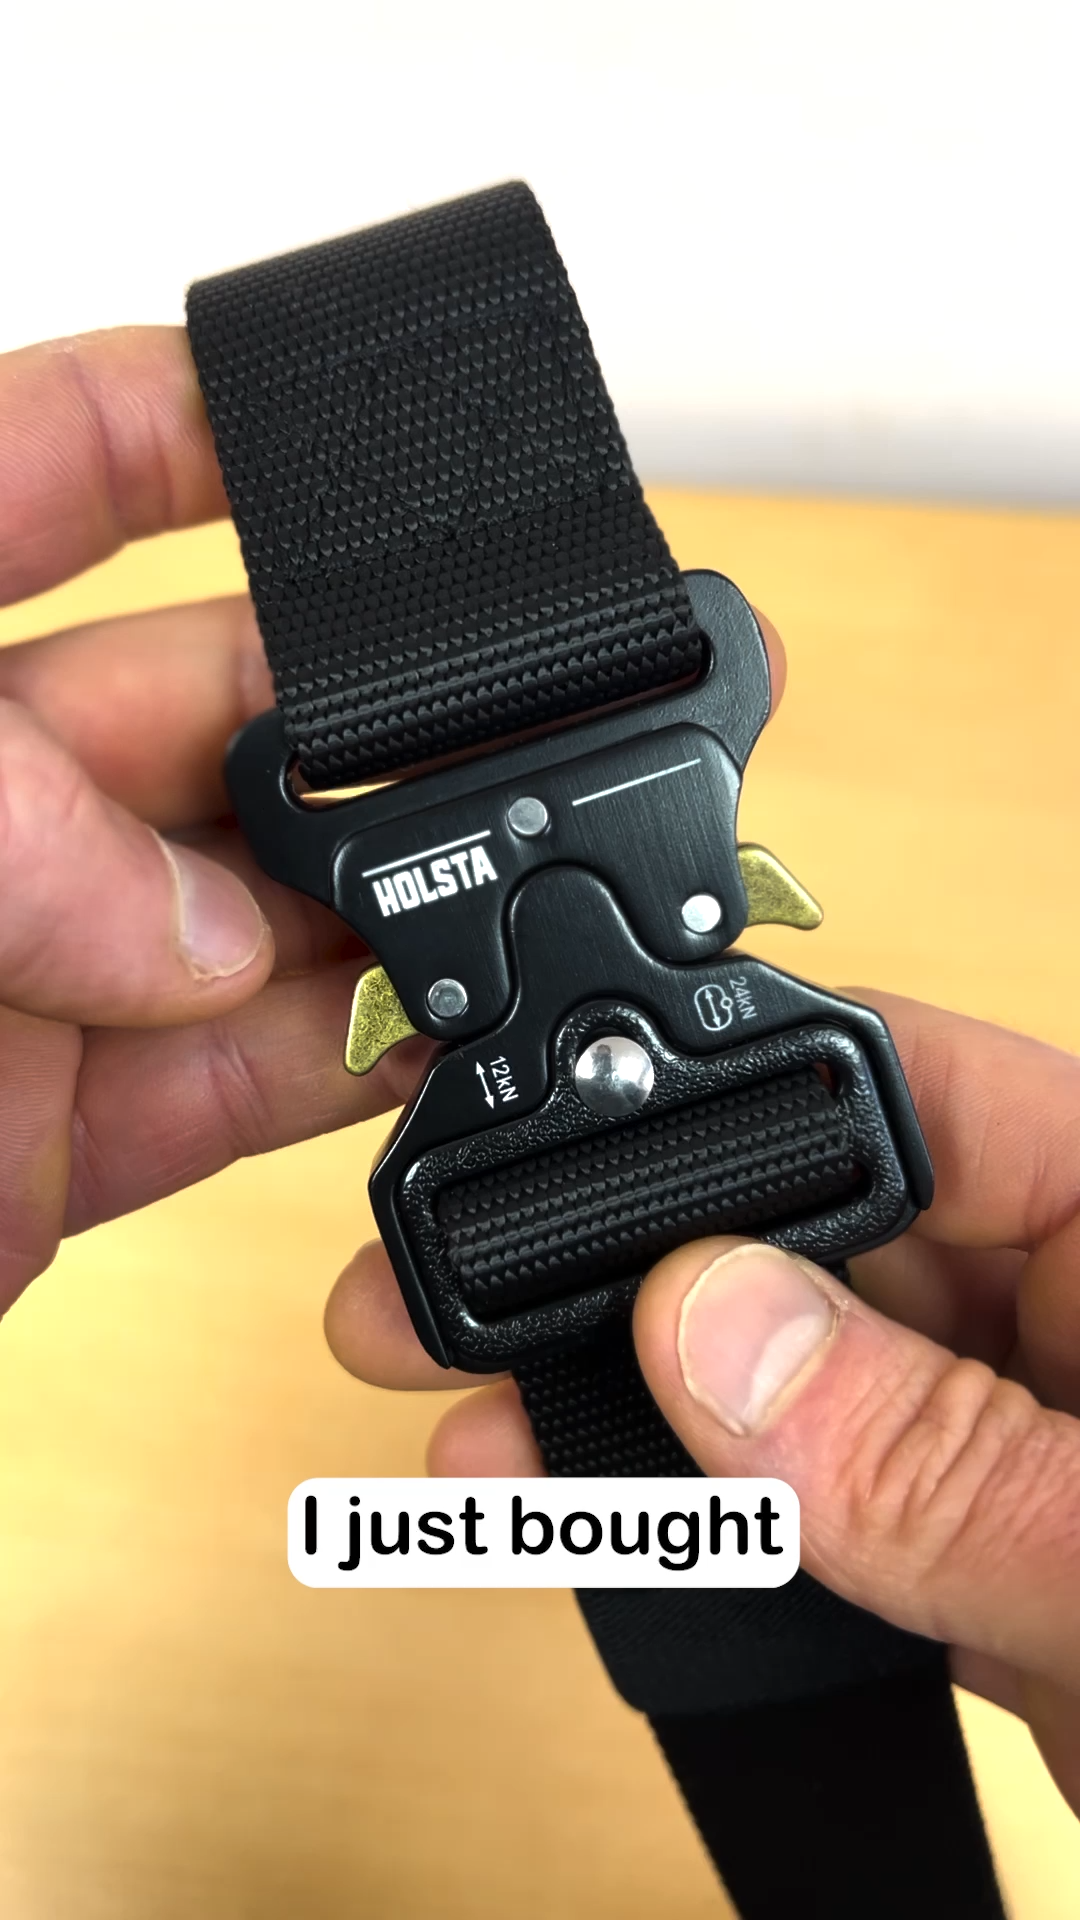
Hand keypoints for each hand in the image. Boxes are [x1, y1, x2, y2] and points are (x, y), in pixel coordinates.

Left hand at [0, 325, 431, 1314]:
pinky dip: (332, 1075)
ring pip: (234, 913)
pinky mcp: (28, 1149)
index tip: (367, 454)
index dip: (209, 432)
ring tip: (488, 909)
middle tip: (474, 756)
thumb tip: (181, 913)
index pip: (48, 466)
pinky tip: (420, 1044)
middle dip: (345, 722)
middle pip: (192, 708)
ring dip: (369, 910)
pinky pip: (221, 1093)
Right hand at [326, 994, 1079, 1817]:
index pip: (934, 1097)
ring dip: (620, 1394)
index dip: (740, 1096)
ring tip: (467, 1413)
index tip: (569, 1138)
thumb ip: (950, 1462)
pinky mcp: (980, 1547)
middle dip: (626, 1257)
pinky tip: (571, 1502)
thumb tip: (715, 1322)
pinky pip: (803, 1491)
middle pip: (817, 1224)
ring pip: (786, 1367)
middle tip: (455, 1277)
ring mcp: (1025, 1431)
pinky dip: (683, 1506)